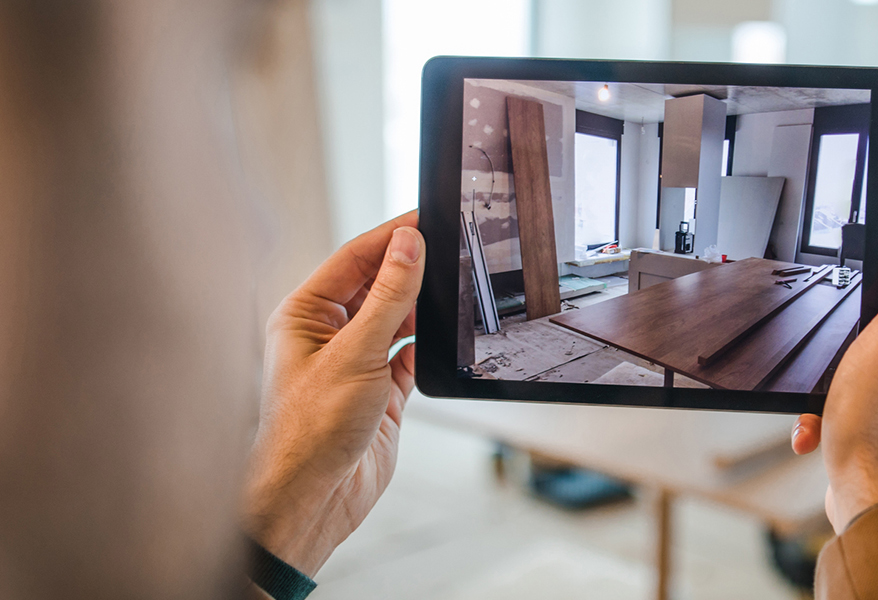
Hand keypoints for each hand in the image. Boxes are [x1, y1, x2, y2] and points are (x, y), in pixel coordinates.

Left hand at [242, 211, 424, 574]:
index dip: (389, 237)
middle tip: (446, 246)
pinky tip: (440, 339)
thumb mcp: (356, 352)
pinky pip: (409, 358)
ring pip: (395, 320)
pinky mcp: (380, 395)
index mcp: (304, 317)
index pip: (352, 260)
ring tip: (450, 288)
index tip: (423, 218)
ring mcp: (355, 366)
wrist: (314, 499)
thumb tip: (408, 245)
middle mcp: (327, 337)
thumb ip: (388, 296)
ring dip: (419, 309)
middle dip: (408, 269)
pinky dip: (426, 348)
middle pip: (375, 287)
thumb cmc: (308, 431)